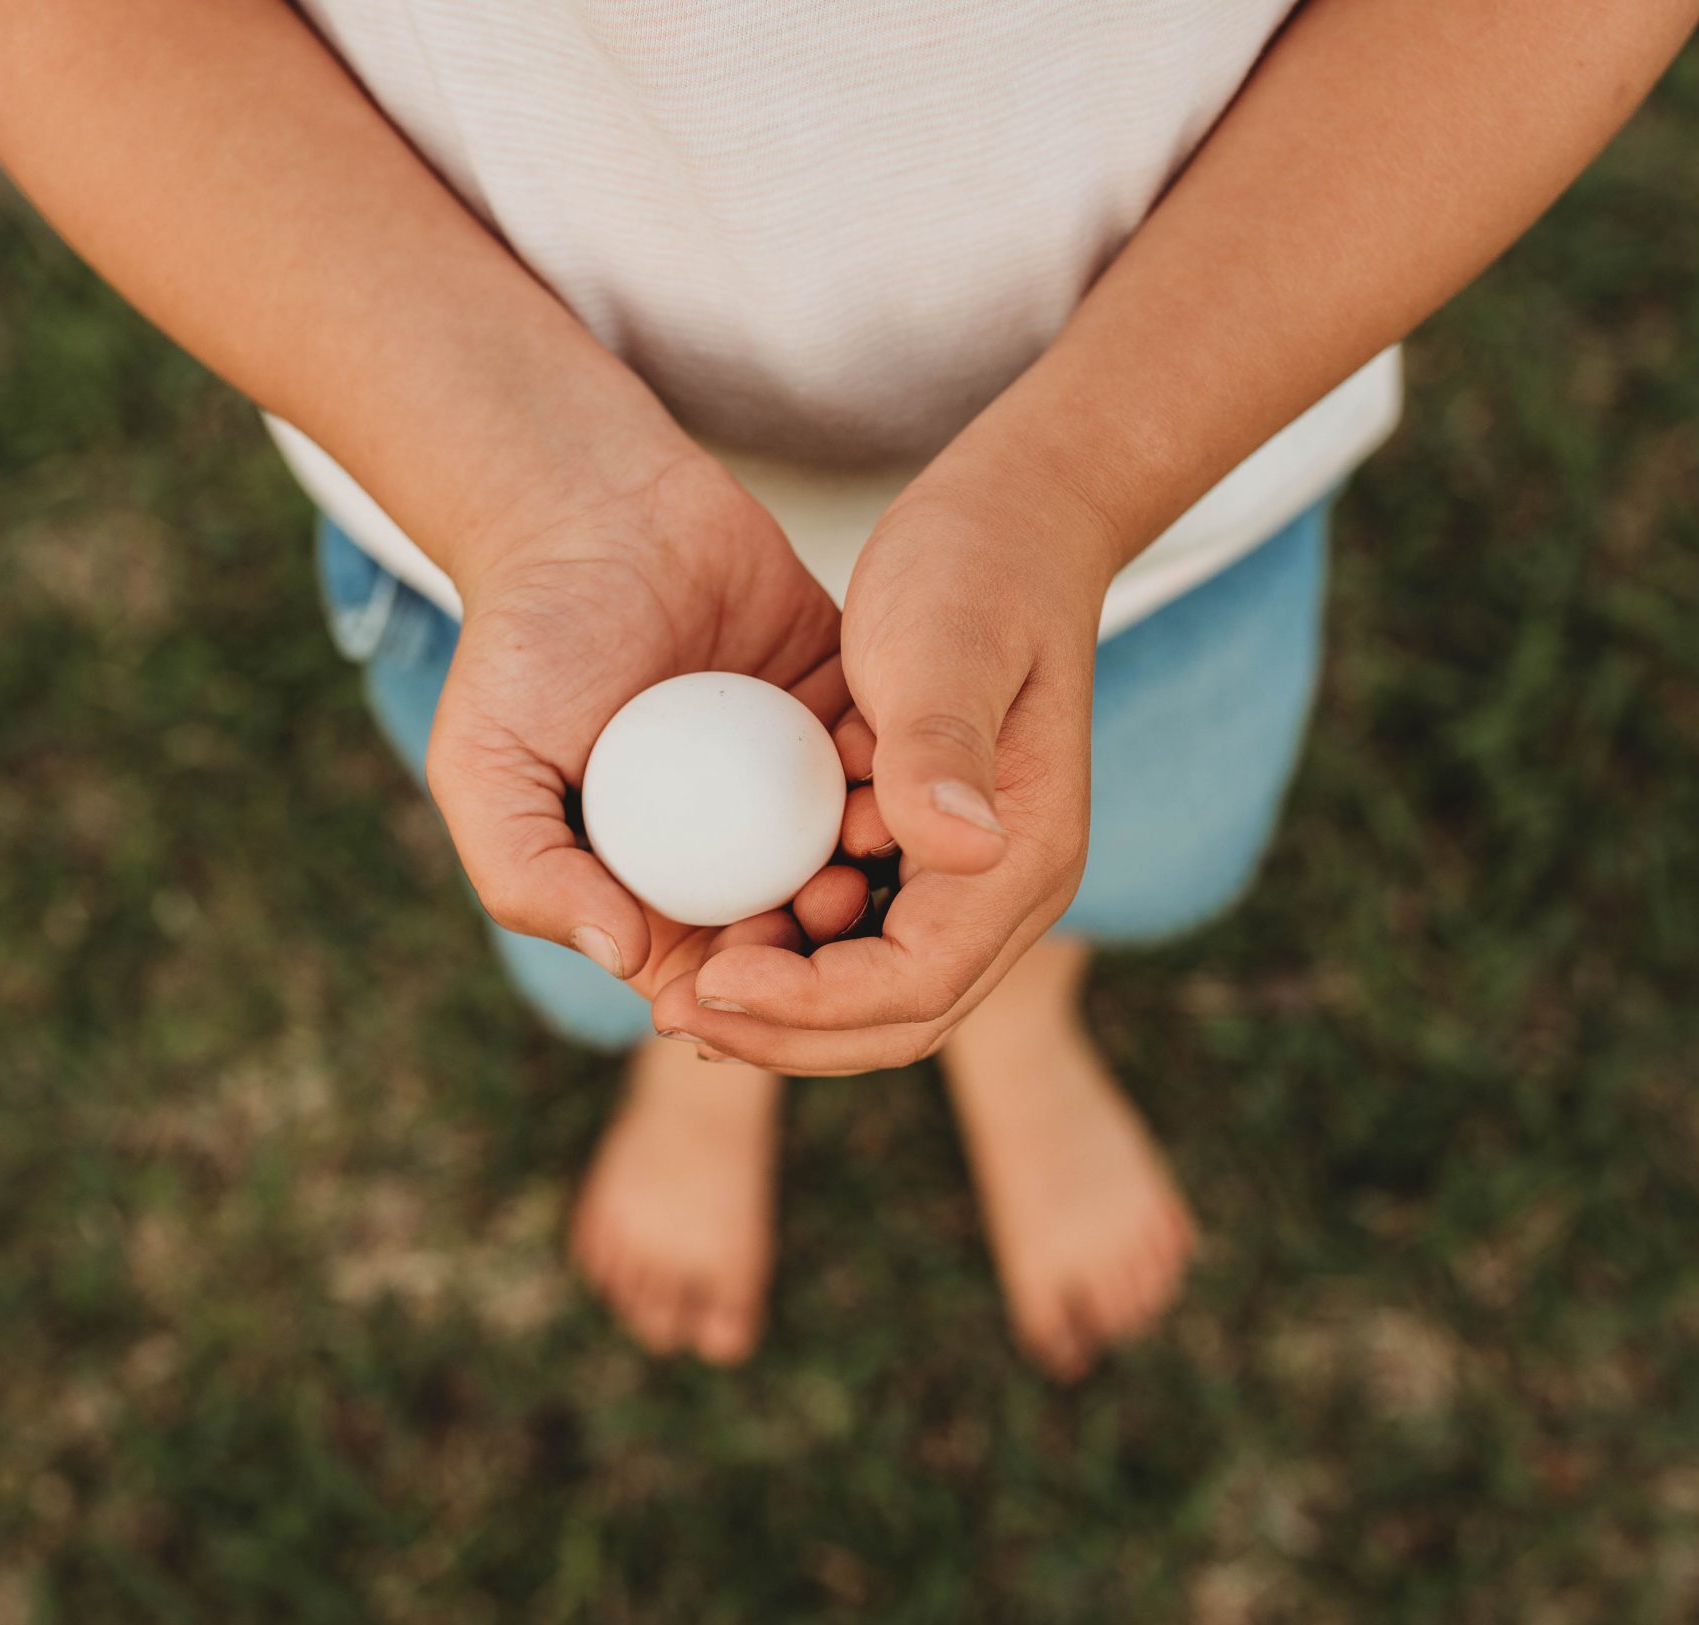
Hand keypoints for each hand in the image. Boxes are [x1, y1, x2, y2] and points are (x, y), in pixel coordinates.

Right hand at [428, 452, 873, 997]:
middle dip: (828, 937)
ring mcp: (791, 781)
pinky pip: (886, 760)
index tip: (757, 956)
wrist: (590, 506)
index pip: (710, 973)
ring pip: (856, 854)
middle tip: (829, 897)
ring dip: (876, 863)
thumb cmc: (524, 641)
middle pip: (799, 929)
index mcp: (647, 885)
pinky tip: (899, 769)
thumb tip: (620, 955)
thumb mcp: (486, 764)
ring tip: (865, 840)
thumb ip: (528, 869)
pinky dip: (898, 772)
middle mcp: (730, 848)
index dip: (744, 992)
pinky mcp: (845, 711)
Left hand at [649, 482, 1111, 1071]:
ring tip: (680, 984)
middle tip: (675, 1011)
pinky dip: (788, 947)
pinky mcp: (923, 850)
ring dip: (780, 1001)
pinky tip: (710, 926)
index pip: (916, 983)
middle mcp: (1005, 888)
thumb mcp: (944, 643)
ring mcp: (969, 877)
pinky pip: (856, 931)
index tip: (710, 982)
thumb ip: (940, 746)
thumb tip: (954, 851)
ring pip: (873, 991)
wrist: (1014, 519)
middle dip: (785, 1033)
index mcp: (1022, 858)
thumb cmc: (978, 567)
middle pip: (896, 1019)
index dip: (812, 1005)